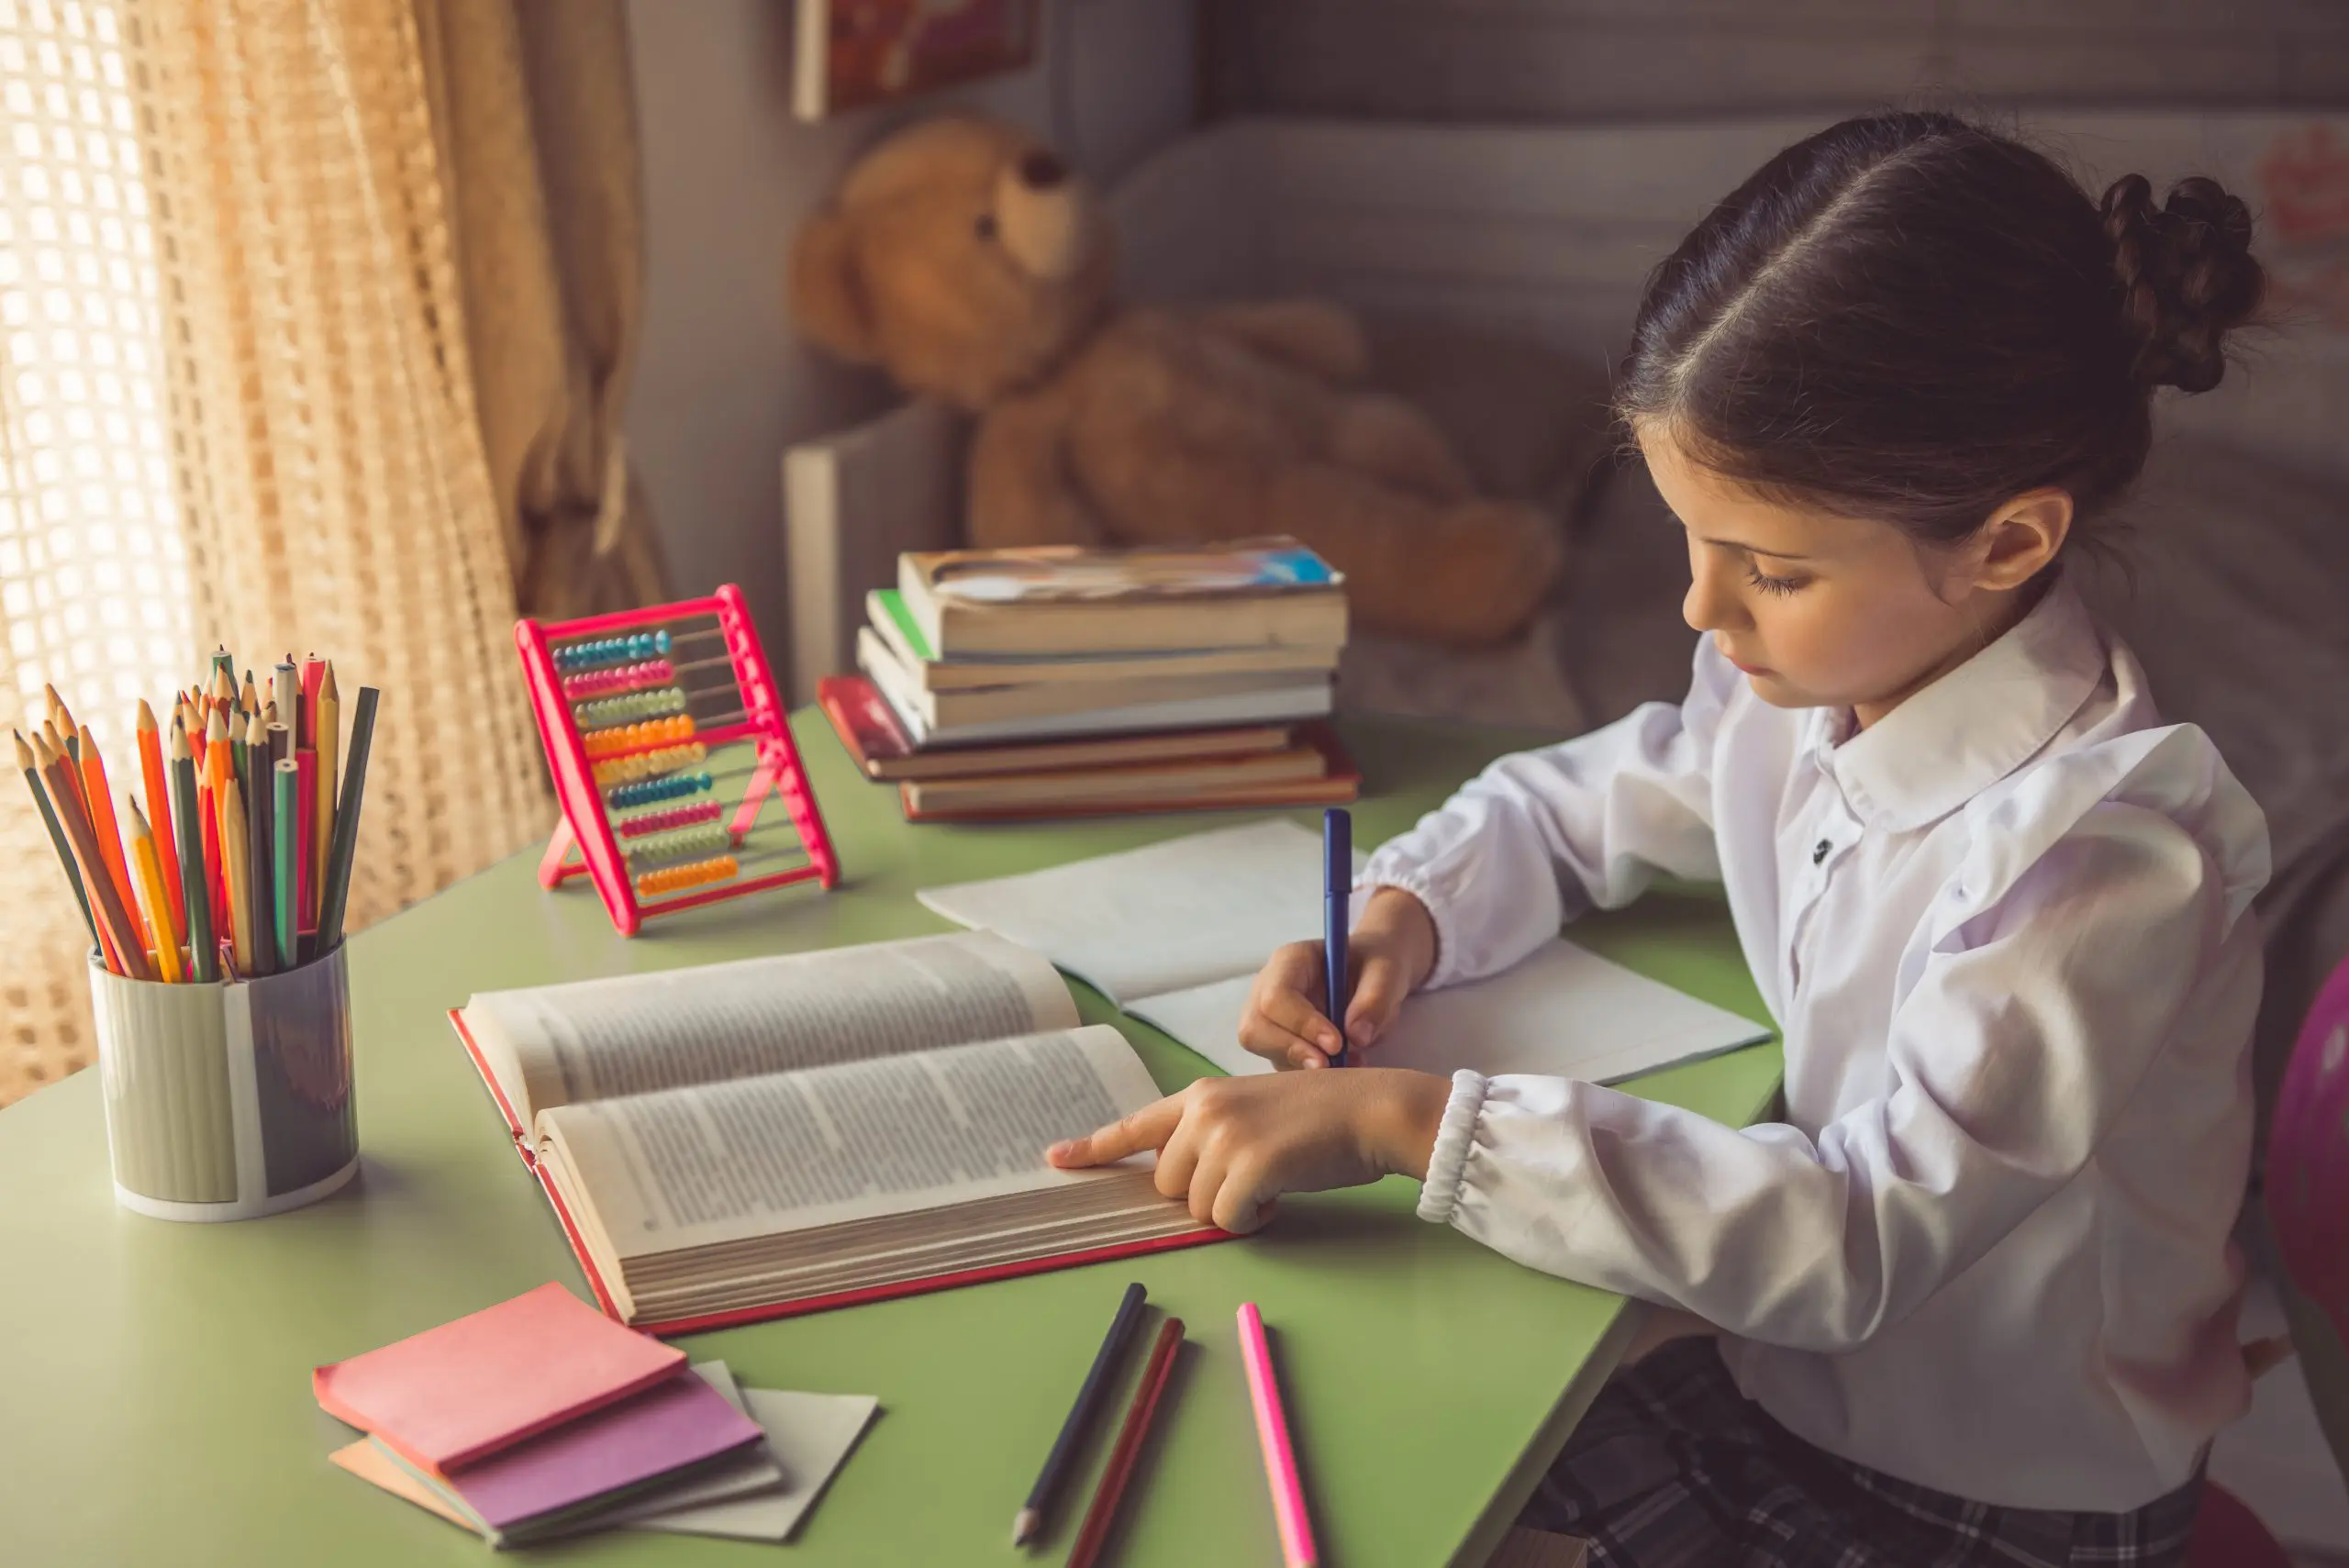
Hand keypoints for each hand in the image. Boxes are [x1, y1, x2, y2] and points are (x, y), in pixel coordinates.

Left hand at [1047, 1068, 1450, 1232]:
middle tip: (1252, 1180)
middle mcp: (1203, 1110)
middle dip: (1206, 1197)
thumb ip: (1211, 1140)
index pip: (1135, 1125)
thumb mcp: (1253, 1116)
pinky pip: (1230, 1220)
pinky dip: (1255, 1220)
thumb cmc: (1320, 1120)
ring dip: (1234, 1210)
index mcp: (1200, 1096)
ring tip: (1274, 1180)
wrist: (1372, 1110)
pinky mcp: (1249, 1163)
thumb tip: (1183, 1188)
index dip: (1093, 1148)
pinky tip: (1283, 1193)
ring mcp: (1224, 1135)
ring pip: (1199, 1209)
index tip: (1055, 1158)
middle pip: (1169, 1187)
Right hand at [1240, 886, 1437, 1069]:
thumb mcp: (1386, 970)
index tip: (1336, 1044)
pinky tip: (1343, 1065)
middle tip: (1332, 1064)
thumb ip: (1375, 998)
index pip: (1276, 997)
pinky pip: (1282, 1064)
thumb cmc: (1375, 963)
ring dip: (1303, 1065)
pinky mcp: (1279, 1041)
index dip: (1302, 1025)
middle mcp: (1268, 988)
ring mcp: (1269, 1017)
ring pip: (1264, 1051)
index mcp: (1290, 961)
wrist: (1374, 973)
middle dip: (1292, 1052)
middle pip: (1255, 1028)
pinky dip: (1310, 1073)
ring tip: (1349, 1062)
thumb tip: (1356, 1036)